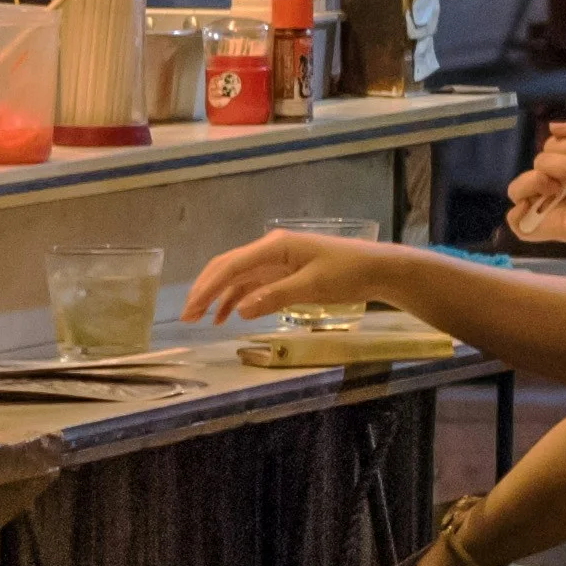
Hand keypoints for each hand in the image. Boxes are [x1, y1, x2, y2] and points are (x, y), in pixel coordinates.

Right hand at [187, 230, 403, 324]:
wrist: (377, 268)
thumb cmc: (347, 273)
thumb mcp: (312, 287)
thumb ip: (274, 297)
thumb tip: (238, 309)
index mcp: (275, 247)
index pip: (231, 265)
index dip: (208, 287)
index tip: (192, 308)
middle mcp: (271, 250)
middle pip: (228, 267)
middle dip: (205, 290)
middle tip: (188, 316)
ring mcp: (277, 260)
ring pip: (238, 276)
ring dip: (218, 295)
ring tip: (200, 319)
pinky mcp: (285, 271)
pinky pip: (253, 283)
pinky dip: (238, 298)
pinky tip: (227, 315)